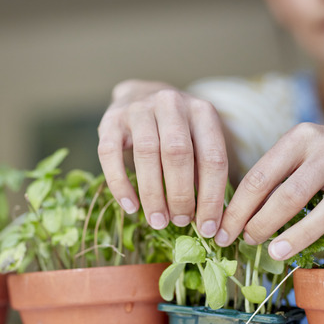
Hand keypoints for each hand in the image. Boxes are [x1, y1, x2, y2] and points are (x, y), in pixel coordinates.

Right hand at [97, 79, 228, 236]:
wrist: (140, 96)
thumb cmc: (176, 130)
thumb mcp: (198, 142)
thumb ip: (203, 172)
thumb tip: (207, 220)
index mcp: (201, 112)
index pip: (212, 157)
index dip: (211, 197)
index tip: (208, 228)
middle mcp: (170, 104)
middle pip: (178, 153)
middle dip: (181, 194)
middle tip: (180, 222)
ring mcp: (138, 109)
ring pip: (146, 153)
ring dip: (152, 193)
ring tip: (157, 221)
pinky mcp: (110, 120)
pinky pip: (110, 154)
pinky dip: (120, 184)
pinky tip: (130, 207)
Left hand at [213, 123, 323, 259]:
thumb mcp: (298, 156)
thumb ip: (273, 180)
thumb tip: (234, 219)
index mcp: (301, 138)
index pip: (261, 176)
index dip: (239, 208)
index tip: (223, 232)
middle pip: (293, 192)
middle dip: (263, 221)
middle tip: (247, 243)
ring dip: (303, 230)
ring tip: (276, 252)